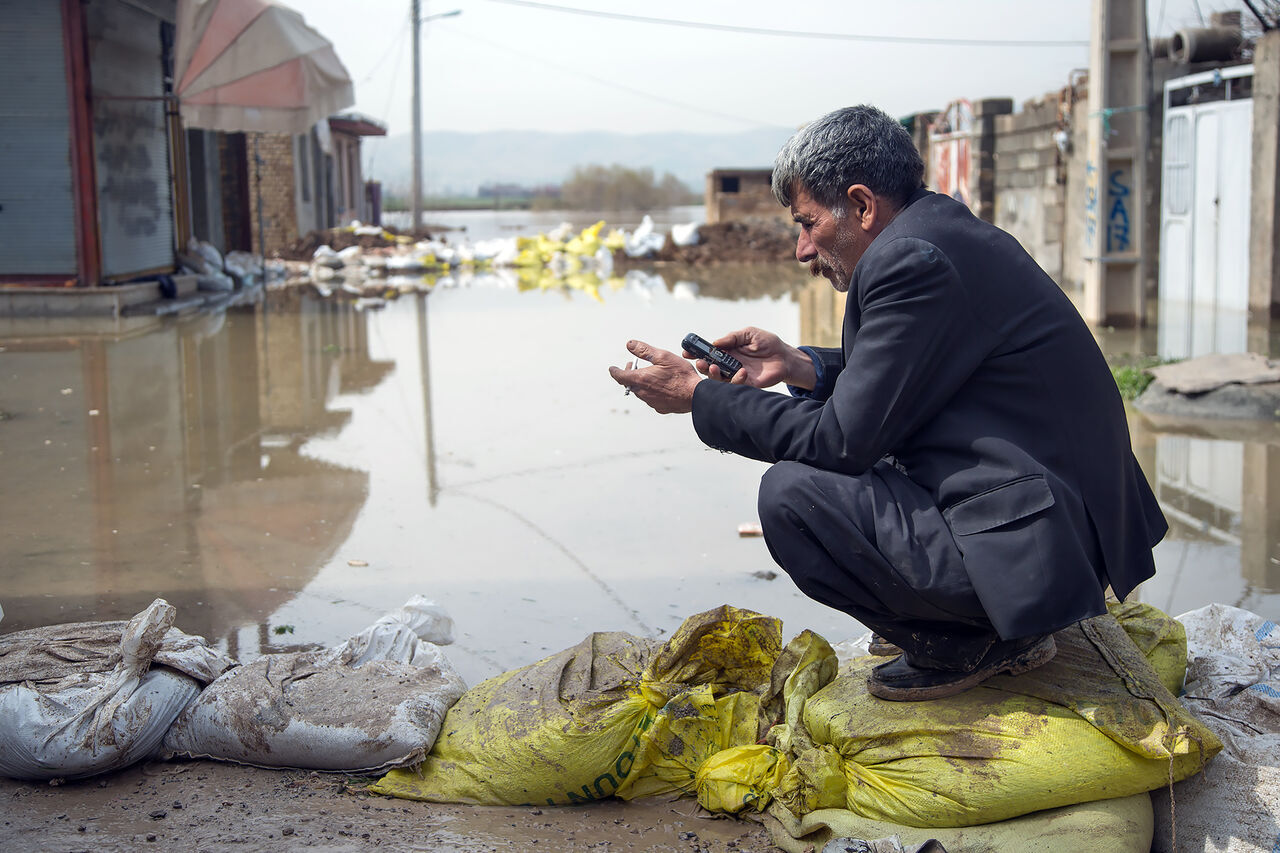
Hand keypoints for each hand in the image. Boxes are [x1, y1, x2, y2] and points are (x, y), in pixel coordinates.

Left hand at [608, 340, 701, 413]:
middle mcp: (643, 392)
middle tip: (633, 366)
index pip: (620, 376)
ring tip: (648, 375)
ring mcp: (651, 402)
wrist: (695, 396)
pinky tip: (659, 386)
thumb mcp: (663, 357)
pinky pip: (650, 398)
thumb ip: (644, 350)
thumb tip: (630, 345)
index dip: (614, 371)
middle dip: (629, 374)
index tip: (612, 369)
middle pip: (629, 384)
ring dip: (640, 383)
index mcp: (641, 379)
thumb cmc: (681, 376)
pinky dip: (650, 391)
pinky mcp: (660, 407)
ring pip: (639, 391)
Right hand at [688, 327, 814, 389]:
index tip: (687, 352)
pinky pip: (735, 386)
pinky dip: (735, 380)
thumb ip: (732, 337)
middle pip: (709, 367)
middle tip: (699, 363)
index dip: (697, 352)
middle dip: (701, 365)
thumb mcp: (749, 333)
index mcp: (728, 351)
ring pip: (718, 379)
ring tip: (713, 367)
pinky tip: (742, 372)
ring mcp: (735, 375)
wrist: (785, 357)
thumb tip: (715, 342)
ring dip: (713, 374)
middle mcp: (729, 364)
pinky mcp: (745, 385)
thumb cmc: (768, 343)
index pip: (708, 353)